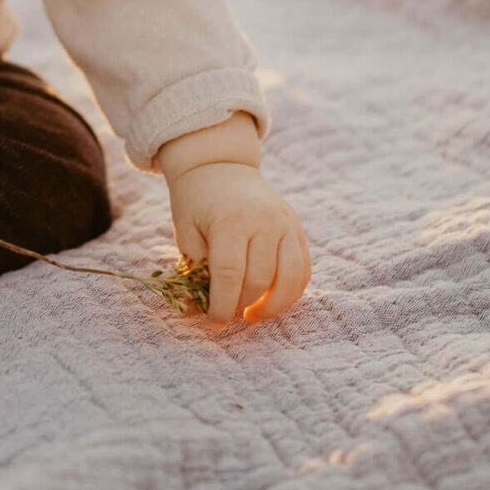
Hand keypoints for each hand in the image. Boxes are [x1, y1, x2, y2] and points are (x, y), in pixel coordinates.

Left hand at [157, 119, 310, 326]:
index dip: (222, 305)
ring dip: (273, 306)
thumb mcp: (185, 230)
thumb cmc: (196, 202)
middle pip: (260, 280)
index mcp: (230, 221)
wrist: (219, 165)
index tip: (215, 324)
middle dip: (242, 305)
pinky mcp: (297, 228)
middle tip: (228, 313)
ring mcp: (286, 224)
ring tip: (252, 314)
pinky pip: (303, 270)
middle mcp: (264, 222)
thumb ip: (194, 270)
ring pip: (290, 280)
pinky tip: (272, 301)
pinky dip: (291, 292)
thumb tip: (196, 310)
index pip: (230, 275)